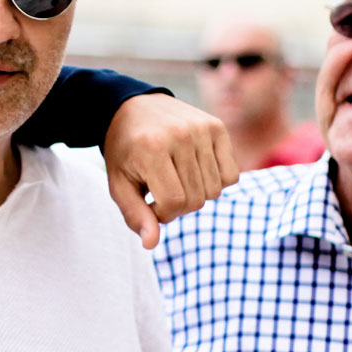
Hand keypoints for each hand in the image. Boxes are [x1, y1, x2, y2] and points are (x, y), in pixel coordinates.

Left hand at [102, 94, 237, 248]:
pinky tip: (195, 172)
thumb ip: (134, 215)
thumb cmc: (125, 151)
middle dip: (178, 206)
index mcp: (152, 148)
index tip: (149, 204)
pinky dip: (216, 182)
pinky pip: (231, 175)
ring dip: (196, 194)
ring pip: (215, 190)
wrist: (134, 107)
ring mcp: (202, 129)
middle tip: (161, 191)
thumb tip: (151, 244)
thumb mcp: (119, 184)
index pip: (174, 203)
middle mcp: (181, 135)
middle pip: (196, 199)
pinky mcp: (218, 127)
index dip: (162, 214)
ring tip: (176, 179)